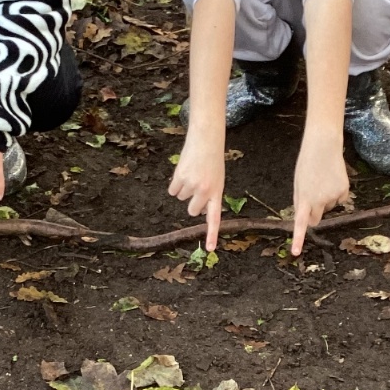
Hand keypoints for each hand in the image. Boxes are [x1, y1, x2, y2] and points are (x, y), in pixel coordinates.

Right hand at [169, 131, 224, 249]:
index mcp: (217, 193)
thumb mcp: (217, 179)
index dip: (211, 234)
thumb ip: (210, 195)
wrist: (206, 140)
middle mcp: (204, 192)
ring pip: (181, 198)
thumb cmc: (213, 160)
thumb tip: (198, 210)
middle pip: (192, 210)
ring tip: (192, 174)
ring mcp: (191, 185)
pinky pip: (172, 190)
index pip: (214, 218)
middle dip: (191, 203)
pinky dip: (175, 184)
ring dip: (183, 188)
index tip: (209, 249)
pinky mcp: (179, 178)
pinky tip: (183, 172)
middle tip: (196, 187)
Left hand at [291, 130, 349, 255]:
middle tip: (312, 197)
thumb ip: (300, 202)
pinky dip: (336, 193)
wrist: (324, 145)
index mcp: (304, 199)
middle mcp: (320, 201)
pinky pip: (339, 200)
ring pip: (328, 207)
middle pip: (316, 219)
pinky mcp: (344, 192)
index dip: (299, 239)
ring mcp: (333, 197)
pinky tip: (332, 179)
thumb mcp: (298, 183)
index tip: (296, 252)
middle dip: (314, 213)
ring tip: (322, 180)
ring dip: (325, 199)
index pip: (301, 223)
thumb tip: (305, 219)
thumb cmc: (307, 163)